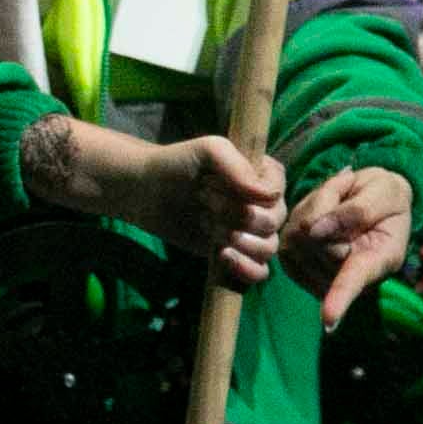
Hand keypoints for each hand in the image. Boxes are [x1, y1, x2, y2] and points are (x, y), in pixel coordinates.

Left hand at [129, 135, 288, 288]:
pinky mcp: (238, 254)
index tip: (208, 182)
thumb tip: (270, 197)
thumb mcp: (208, 150)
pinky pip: (259, 273)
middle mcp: (265, 206)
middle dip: (233, 214)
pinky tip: (221, 255)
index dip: (243, 193)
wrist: (146, 190)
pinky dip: (245, 268)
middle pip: (272, 223)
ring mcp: (252, 232)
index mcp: (265, 177)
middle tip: (202, 200)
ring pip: (268, 248)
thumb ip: (238, 166)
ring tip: (205, 222)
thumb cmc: (178, 163)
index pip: (276, 193)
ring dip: (233, 237)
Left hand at [284, 166, 415, 328]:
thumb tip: (314, 230)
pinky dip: (300, 216)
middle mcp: (347, 272)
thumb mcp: (384, 193)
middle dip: (327, 212)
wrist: (371, 196)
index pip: (353, 280)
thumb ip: (356, 211)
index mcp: (378, 260)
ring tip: (336, 208)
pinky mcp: (295, 258)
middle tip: (348, 200)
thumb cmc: (384, 196)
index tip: (329, 320)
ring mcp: (319, 268)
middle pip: (318, 245)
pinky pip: (288, 234)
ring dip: (313, 211)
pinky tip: (319, 217)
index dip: (340, 298)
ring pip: (300, 237)